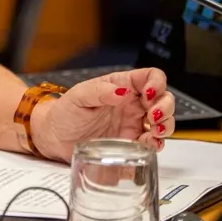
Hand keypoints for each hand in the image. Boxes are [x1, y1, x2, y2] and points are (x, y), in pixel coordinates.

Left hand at [32, 67, 174, 161]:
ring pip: (164, 120)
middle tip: (153, 116)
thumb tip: (122, 91)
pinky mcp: (132, 141)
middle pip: (164, 98)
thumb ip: (99, 92)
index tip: (149, 94)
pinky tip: (149, 143)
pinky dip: (157, 143)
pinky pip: (153, 141)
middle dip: (165, 106)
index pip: (149, 77)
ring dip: (166, 125)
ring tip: (153, 131)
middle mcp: (131, 103)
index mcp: (120, 85)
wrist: (54, 137)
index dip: (156, 83)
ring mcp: (134, 123)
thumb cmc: (65, 112)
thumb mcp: (78, 97)